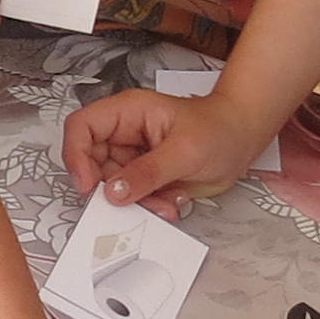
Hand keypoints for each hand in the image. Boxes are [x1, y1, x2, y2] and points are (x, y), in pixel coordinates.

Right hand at [61, 86, 281, 221]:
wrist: (243, 140)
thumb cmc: (219, 129)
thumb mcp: (184, 151)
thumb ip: (147, 172)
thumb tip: (113, 192)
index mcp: (128, 112)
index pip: (81, 127)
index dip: (76, 156)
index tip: (88, 186)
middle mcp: (124, 133)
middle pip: (92, 164)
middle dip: (111, 189)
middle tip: (131, 203)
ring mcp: (133, 156)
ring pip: (112, 187)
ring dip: (135, 202)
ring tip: (163, 203)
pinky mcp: (143, 176)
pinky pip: (131, 197)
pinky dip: (149, 206)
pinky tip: (170, 202)